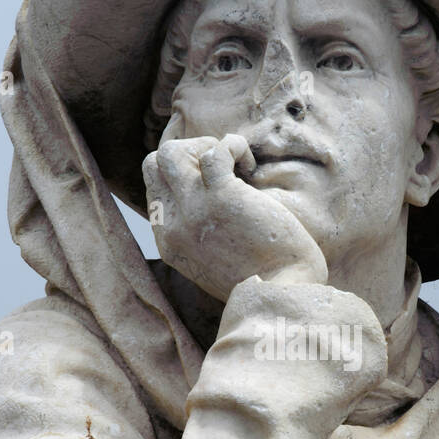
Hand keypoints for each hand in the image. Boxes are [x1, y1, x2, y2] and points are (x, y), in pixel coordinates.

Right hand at [142, 112, 328, 304]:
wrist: (283, 292)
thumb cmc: (259, 276)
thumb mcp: (211, 259)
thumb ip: (198, 233)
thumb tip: (206, 195)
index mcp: (167, 242)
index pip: (155, 187)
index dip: (185, 175)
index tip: (217, 185)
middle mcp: (172, 226)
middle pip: (155, 164)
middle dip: (188, 154)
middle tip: (223, 169)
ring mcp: (193, 211)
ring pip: (170, 153)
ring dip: (204, 147)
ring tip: (234, 164)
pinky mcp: (223, 198)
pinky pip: (214, 152)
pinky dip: (233, 146)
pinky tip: (250, 164)